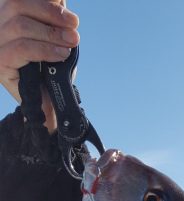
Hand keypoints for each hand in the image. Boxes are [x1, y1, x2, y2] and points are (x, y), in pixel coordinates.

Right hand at [0, 0, 78, 127]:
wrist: (47, 105)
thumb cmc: (50, 69)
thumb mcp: (53, 38)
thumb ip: (52, 19)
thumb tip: (60, 2)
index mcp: (7, 16)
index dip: (42, 0)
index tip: (63, 3)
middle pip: (17, 5)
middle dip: (50, 13)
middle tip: (74, 25)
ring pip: (21, 26)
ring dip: (51, 33)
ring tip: (71, 41)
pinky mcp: (1, 62)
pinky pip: (23, 48)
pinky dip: (45, 49)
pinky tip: (61, 54)